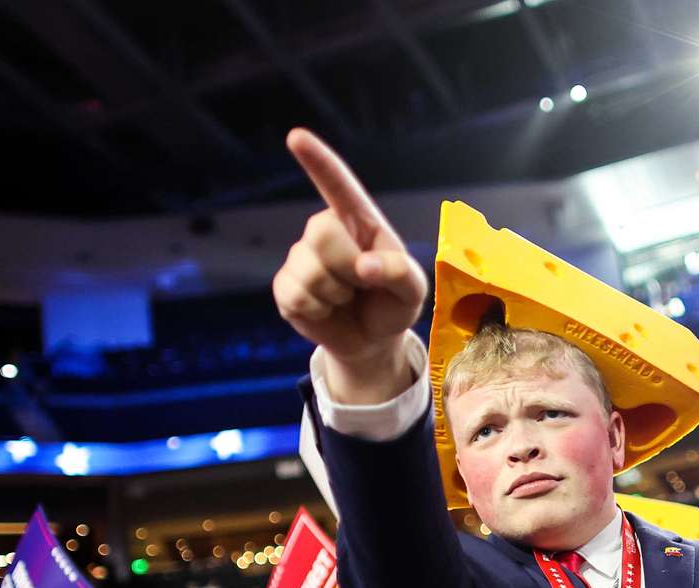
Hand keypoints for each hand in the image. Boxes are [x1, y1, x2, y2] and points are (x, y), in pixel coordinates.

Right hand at [274, 128, 427, 401]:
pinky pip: (295, 295)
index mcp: (359, 221)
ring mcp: (302, 258)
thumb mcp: (413, 290)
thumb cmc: (393, 305)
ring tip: (346, 299)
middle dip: (346, 267)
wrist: (371, 341)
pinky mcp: (286, 286)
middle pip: (321, 231)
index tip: (296, 137)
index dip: (317, 161)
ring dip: (335, 294)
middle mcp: (327, 232)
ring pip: (309, 269)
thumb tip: (365, 266)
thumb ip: (400, 273)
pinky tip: (326, 311)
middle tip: (361, 284)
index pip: (338, 185)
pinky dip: (318, 311)